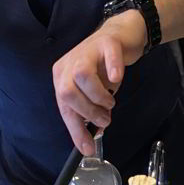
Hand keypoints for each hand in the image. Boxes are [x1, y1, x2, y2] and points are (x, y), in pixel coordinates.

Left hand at [52, 10, 147, 154]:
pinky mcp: (107, 43)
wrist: (121, 35)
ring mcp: (88, 51)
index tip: (87, 148)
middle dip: (87, 112)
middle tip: (104, 119)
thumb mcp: (92, 91)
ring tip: (111, 103)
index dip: (75, 129)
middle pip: (67, 92)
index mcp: (62, 76)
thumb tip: (90, 140)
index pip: (64, 107)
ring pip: (82, 76)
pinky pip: (108, 57)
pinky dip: (113, 70)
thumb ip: (89, 111)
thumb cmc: (104, 66)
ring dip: (98, 96)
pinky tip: (118, 79)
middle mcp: (70, 63)